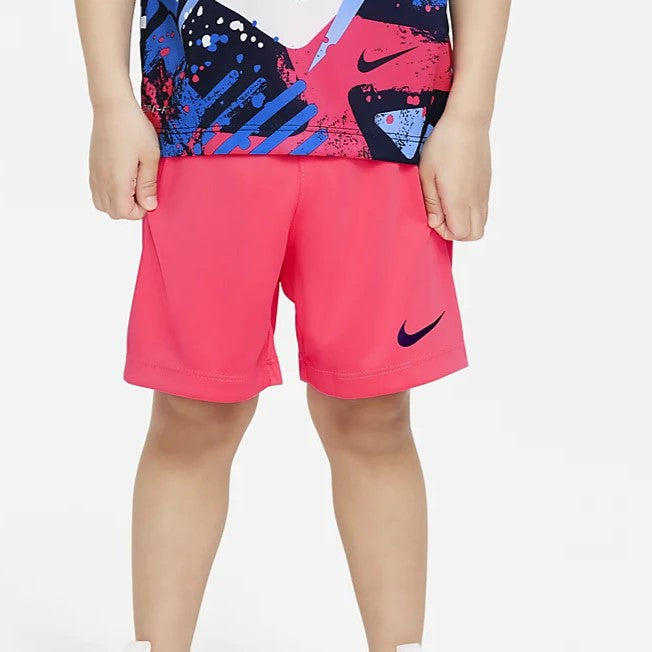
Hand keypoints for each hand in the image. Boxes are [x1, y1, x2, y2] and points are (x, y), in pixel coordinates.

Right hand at [89, 100, 160, 219]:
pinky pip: (97, 191)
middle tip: (142, 189)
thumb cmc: (134, 128)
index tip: (149, 193)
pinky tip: (122, 177)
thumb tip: (149, 206)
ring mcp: (94, 174)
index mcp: (116, 182)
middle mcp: (101, 181)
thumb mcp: (150, 157)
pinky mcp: (92, 167)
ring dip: (118, 202)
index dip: (141, 210)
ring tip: (132, 184)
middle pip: (113, 213)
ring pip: (102, 204)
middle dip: (130, 208)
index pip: (125, 214)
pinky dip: (109, 193)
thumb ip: (149, 185)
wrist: (112, 106)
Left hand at [419, 113, 491, 240]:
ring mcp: (484, 191)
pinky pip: (483, 208)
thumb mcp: (426, 173)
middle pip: (475, 234)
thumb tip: (435, 222)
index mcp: (459, 198)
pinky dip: (471, 210)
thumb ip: (431, 202)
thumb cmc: (443, 144)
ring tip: (449, 204)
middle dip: (457, 232)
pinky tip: (457, 194)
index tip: (434, 216)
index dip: (445, 231)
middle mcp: (476, 198)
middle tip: (442, 214)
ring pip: (481, 222)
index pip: (460, 233)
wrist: (468, 121)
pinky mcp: (487, 183)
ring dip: (465, 222)